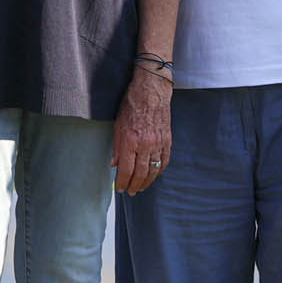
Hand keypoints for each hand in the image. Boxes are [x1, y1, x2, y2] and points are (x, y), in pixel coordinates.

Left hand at [113, 64, 172, 193]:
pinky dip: (159, 171)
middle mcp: (145, 145)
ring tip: (141, 187)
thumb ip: (116, 147)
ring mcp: (158, 143)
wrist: (151, 91)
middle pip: (141, 174)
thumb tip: (114, 164)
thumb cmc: (132, 104)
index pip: (126, 170)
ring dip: (147, 182)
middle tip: (131, 191)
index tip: (120, 188)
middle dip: (134, 185)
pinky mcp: (167, 140)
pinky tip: (155, 175)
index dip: (123, 182)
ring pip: (154, 170)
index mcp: (130, 141)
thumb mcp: (117, 125)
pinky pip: (164, 161)